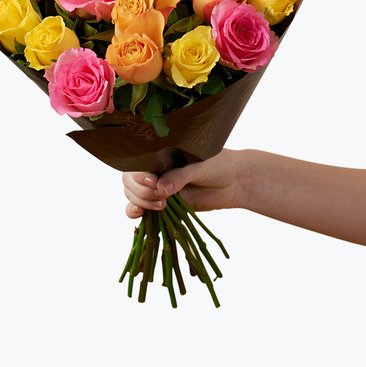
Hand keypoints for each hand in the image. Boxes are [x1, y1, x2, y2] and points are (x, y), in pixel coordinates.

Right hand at [122, 149, 241, 218]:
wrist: (235, 181)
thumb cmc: (219, 164)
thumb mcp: (199, 165)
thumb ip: (180, 176)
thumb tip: (160, 189)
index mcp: (161, 152)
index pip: (137, 162)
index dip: (139, 174)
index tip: (153, 181)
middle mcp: (156, 168)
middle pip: (130, 180)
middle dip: (140, 190)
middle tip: (160, 196)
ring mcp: (158, 187)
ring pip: (132, 194)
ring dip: (139, 201)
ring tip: (161, 205)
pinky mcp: (163, 203)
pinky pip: (142, 208)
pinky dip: (135, 212)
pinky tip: (138, 214)